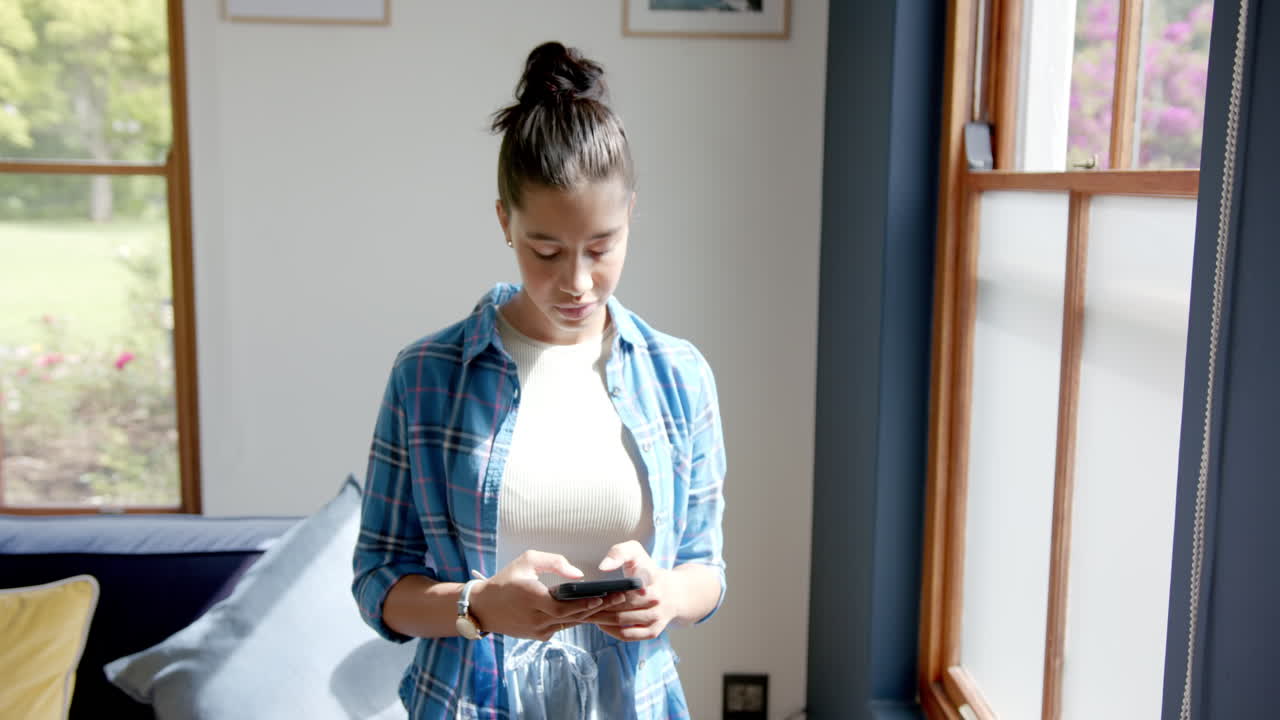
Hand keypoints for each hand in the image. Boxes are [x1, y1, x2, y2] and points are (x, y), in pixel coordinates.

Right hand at [469, 550, 606, 640]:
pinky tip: (596, 611)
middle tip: (621, 598)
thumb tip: (579, 575)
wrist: (484, 608)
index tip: (602, 596)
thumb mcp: (527, 560)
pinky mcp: (539, 637)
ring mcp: (537, 631)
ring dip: (592, 614)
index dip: (583, 604)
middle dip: (598, 607)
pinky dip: (578, 619)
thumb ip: (554, 563)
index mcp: (531, 598)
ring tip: (615, 604)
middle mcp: (535, 618)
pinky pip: (563, 627)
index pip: (562, 606)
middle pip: (572, 616)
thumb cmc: (506, 580)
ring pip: (570, 623)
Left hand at [581, 541, 685, 641]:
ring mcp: (657, 617)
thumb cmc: (647, 570)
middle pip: (621, 605)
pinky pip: (628, 635)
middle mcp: (657, 598)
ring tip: (585, 614)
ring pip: (623, 621)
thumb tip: (603, 567)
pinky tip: (600, 624)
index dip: (608, 590)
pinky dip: (611, 631)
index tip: (590, 590)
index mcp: (652, 577)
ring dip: (601, 619)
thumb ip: (619, 553)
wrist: (675, 593)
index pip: (628, 584)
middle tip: (579, 604)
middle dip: (598, 605)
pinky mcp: (654, 631)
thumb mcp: (636, 553)